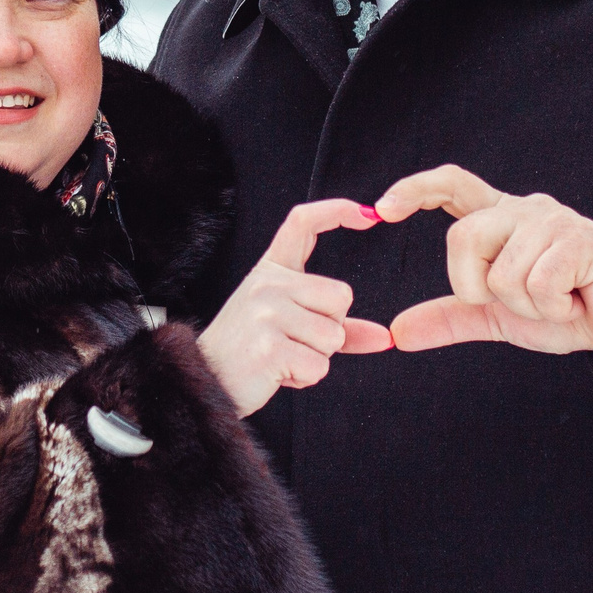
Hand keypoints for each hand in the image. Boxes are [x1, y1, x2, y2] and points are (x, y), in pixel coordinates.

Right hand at [196, 199, 393, 415]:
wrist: (207, 382)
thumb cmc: (250, 352)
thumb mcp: (290, 326)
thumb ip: (336, 326)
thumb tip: (385, 337)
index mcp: (271, 271)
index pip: (303, 223)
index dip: (337, 210)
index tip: (367, 213)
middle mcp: (268, 284)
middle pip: (341, 297)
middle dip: (330, 328)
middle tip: (293, 341)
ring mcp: (266, 313)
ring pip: (333, 336)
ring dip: (316, 357)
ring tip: (282, 357)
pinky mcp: (270, 346)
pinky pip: (319, 365)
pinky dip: (305, 377)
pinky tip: (278, 372)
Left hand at [375, 165, 592, 356]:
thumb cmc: (564, 309)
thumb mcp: (497, 316)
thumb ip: (451, 316)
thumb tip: (397, 332)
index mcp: (500, 218)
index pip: (451, 185)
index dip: (414, 189)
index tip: (380, 209)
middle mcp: (524, 209)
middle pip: (463, 238)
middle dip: (479, 287)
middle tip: (521, 300)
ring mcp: (553, 220)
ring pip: (502, 272)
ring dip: (526, 305)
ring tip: (556, 301)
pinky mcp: (580, 240)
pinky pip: (537, 282)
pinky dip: (552, 307)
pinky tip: (575, 301)